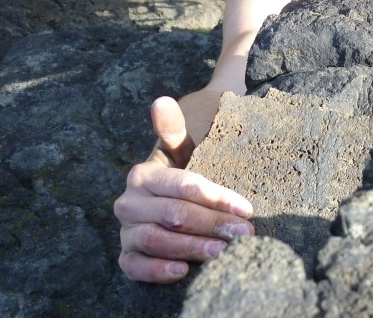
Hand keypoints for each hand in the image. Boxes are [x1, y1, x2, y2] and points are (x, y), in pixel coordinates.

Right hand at [114, 97, 253, 282]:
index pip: (182, 185)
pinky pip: (134, 266)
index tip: (246, 208)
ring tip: (222, 252)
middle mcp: (128, 203)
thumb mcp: (188, 147)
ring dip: (191, 248)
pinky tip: (183, 270)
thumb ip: (175, 128)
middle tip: (244, 233)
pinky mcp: (127, 256)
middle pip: (173, 215)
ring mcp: (126, 231)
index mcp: (142, 174)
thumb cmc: (190, 166)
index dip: (215, 197)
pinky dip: (156, 270)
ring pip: (155, 240)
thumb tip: (160, 101)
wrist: (180, 191)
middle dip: (212, 225)